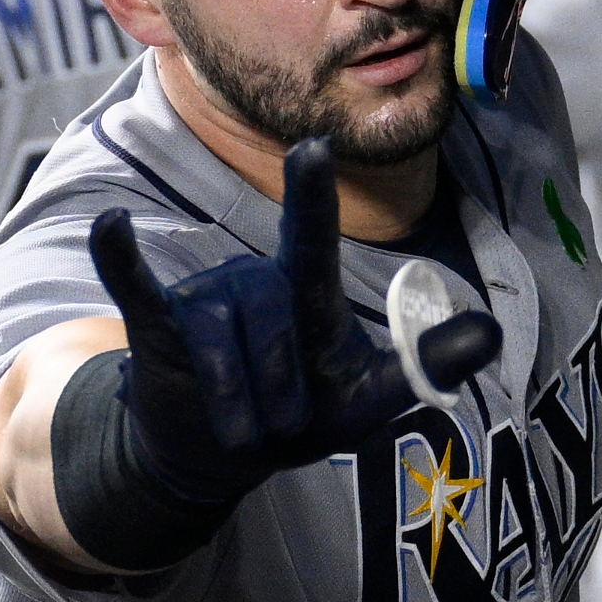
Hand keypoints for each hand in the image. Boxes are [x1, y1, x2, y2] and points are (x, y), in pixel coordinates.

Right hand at [87, 137, 502, 502]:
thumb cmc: (304, 415)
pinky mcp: (157, 326)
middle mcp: (253, 281)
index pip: (309, 242)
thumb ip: (425, 365)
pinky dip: (121, 257)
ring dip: (233, 401)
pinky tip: (110, 224)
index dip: (311, 198)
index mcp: (305, 292)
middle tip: (282, 433)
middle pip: (268, 324)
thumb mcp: (371, 397)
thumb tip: (491, 333)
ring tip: (242, 434)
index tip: (313, 145)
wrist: (220, 456)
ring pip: (218, 344)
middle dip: (280, 391)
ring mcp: (203, 299)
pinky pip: (135, 287)